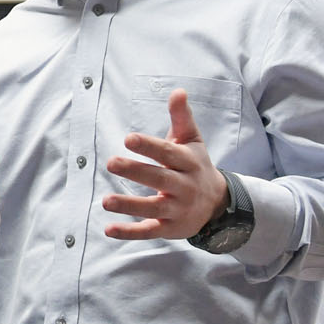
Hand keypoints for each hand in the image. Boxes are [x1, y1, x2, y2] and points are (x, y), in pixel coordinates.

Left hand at [102, 89, 228, 239]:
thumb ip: (182, 118)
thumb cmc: (196, 165)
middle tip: (111, 162)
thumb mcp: (192, 141)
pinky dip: (130, 233)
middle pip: (159, 179)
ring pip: (152, 208)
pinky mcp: (170, 229)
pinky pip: (149, 231)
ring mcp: (177, 210)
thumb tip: (177, 91)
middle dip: (136, 172)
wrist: (218, 203)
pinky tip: (109, 230)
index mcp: (188, 162)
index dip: (149, 146)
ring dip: (129, 205)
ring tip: (106, 201)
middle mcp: (184, 187)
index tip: (129, 138)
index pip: (167, 153)